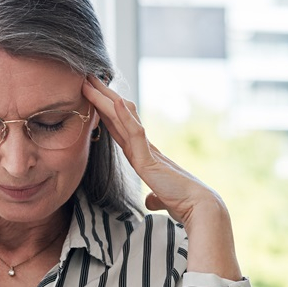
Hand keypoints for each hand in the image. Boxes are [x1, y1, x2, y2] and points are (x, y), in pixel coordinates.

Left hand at [82, 77, 240, 278]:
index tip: (96, 100)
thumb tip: (151, 201)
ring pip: (123, 118)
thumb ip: (155, 197)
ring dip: (106, 100)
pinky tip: (114, 101)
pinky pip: (134, 132)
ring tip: (91, 81)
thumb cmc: (185, 203)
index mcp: (146, 157)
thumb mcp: (163, 199)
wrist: (199, 208)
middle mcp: (145, 149)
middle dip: (103, 98)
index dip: (108, 115)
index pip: (122, 131)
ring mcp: (147, 151)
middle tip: (88, 78)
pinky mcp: (149, 158)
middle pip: (119, 118)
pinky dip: (124, 117)